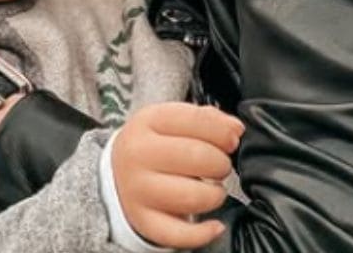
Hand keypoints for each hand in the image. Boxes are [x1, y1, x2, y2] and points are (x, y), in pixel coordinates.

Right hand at [112, 102, 243, 248]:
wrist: (118, 173)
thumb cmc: (155, 145)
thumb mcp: (172, 121)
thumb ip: (206, 118)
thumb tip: (235, 129)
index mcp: (147, 122)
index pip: (195, 120)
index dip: (222, 131)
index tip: (232, 140)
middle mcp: (138, 154)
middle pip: (197, 157)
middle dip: (220, 163)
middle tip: (219, 166)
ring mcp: (138, 190)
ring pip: (193, 197)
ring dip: (215, 194)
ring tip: (213, 189)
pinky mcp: (143, 221)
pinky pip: (179, 234)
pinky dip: (204, 233)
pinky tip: (215, 225)